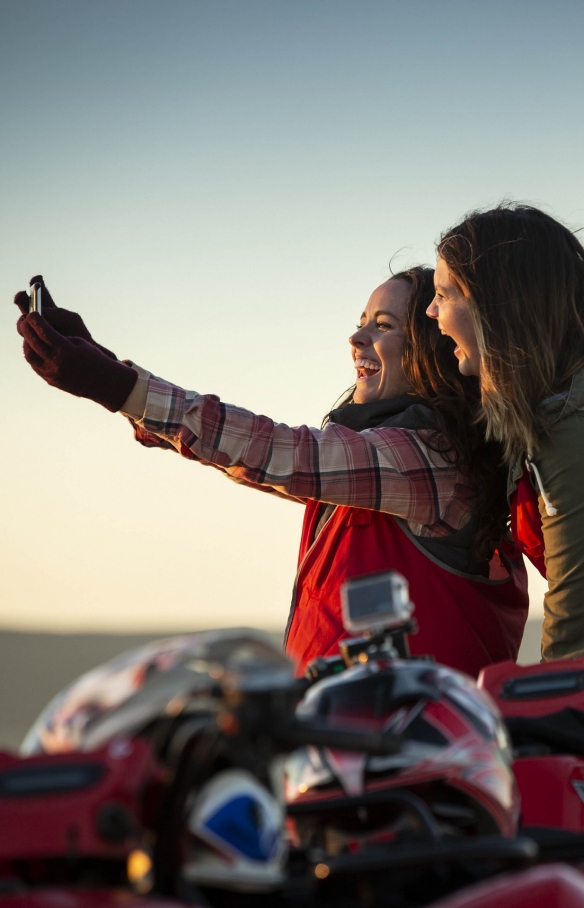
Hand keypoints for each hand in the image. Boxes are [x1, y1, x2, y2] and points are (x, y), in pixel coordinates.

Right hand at [14, 276, 116, 359]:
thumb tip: (42, 312)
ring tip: (29, 318)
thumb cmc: (78, 334)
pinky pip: (26, 338)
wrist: (81, 355)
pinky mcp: (33, 344)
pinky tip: (33, 335)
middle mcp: (38, 318)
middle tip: (22, 295)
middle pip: (25, 305)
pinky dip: (28, 335)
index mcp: (49, 308)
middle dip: (22, 299)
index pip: (40, 294)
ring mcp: (33, 331)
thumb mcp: (72, 319)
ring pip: (22, 323)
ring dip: (23, 319)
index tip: (36, 278)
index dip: (35, 285)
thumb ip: (58, 314)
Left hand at [19, 313, 137, 411]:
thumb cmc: (93, 357)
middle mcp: (56, 362)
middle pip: (33, 342)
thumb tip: (42, 330)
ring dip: (27, 342)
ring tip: (28, 334)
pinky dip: (32, 353)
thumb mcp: (79, 341)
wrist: (101, 382)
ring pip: (30, 355)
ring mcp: (51, 373)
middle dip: (27, 328)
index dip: (35, 320)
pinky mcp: (50, 380)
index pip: (44, 331)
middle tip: (25, 320)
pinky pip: (35, 365)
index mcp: (65, 350)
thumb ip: (59, 336)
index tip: (31, 313)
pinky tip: (34, 347)